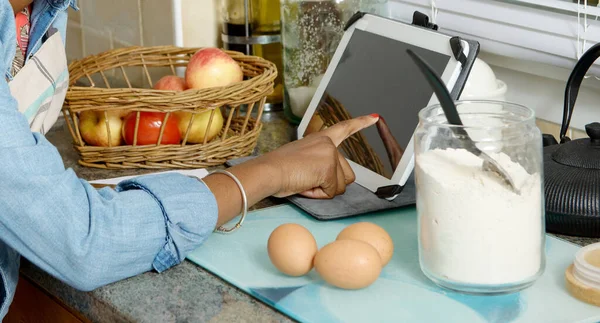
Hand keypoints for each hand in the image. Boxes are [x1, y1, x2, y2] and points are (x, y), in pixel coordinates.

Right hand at [203, 114, 377, 226]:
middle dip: (330, 183)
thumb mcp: (302, 160)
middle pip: (346, 174)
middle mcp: (328, 144)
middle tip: (307, 179)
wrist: (269, 171)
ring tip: (304, 181)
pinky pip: (331, 192)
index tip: (375, 117)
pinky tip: (305, 185)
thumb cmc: (278, 169)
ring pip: (340, 185)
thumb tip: (330, 179)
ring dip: (323, 189)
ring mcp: (330, 155)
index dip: (361, 123)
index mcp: (320, 139)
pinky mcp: (328, 169)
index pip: (344, 129)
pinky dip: (317, 194)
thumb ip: (318, 163)